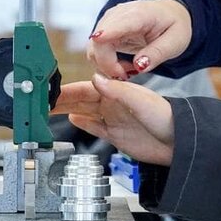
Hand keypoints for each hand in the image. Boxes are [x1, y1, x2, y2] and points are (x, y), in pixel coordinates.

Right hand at [50, 74, 174, 164]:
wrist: (180, 142)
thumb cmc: (168, 117)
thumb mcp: (141, 101)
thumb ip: (118, 91)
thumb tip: (96, 78)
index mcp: (118, 91)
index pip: (86, 88)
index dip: (67, 90)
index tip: (49, 90)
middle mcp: (114, 103)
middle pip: (81, 100)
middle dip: (61, 100)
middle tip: (40, 102)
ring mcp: (114, 119)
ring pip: (84, 112)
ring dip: (67, 110)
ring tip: (48, 109)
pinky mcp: (117, 135)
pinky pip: (95, 127)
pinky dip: (83, 123)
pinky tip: (72, 119)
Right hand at [86, 0, 191, 79]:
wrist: (169, 14)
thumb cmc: (173, 26)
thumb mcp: (175, 42)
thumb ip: (157, 53)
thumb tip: (139, 65)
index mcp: (140, 14)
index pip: (117, 24)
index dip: (105, 35)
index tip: (98, 48)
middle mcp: (119, 14)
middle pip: (99, 41)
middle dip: (108, 65)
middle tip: (129, 75)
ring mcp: (109, 21)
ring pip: (94, 48)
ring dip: (107, 65)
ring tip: (130, 69)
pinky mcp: (104, 29)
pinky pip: (96, 50)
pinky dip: (106, 62)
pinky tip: (123, 65)